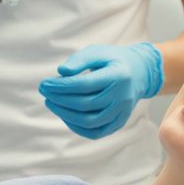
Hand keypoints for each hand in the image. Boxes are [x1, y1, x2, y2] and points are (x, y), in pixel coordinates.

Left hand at [38, 42, 163, 138]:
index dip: (62, 86)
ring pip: (89, 121)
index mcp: (118, 76)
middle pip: (85, 104)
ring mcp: (122, 113)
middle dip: (59, 99)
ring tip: (51, 103)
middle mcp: (122, 97)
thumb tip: (61, 72)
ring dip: (65, 114)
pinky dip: (77, 127)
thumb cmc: (113, 60)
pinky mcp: (119, 123)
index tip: (45, 83)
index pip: (85, 85)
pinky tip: (64, 115)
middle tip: (44, 92)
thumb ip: (80, 59)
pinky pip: (95, 132)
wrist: (139, 74)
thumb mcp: (98, 52)